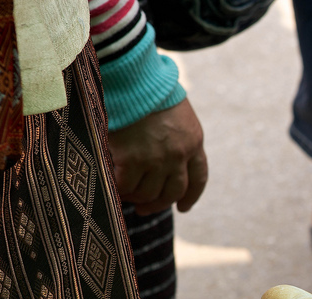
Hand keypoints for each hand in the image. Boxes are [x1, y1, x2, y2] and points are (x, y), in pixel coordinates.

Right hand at [108, 98, 207, 214]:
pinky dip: (118, 190)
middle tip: (145, 209)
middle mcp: (178, 155)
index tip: (183, 207)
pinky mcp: (130, 158)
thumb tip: (164, 159)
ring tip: (126, 196)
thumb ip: (175, 135)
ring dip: (137, 198)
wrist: (132, 77)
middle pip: (173, 191)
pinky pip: (124, 186)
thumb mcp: (176, 112)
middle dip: (159, 204)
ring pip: (148, 193)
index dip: (191, 196)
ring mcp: (155, 159)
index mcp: (194, 141)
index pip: (198, 178)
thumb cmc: (149, 89)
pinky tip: (113, 188)